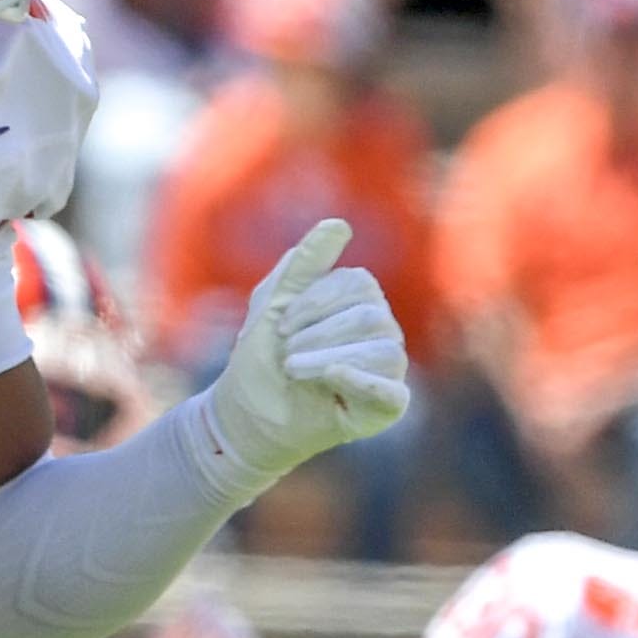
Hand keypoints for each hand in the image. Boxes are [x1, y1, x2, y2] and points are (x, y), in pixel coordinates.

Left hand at [204, 219, 411, 496]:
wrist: (244, 413)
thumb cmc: (261, 354)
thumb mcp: (275, 299)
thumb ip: (305, 262)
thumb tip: (339, 225)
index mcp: (359, 301)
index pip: (359, 284)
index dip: (315, 302)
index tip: (279, 325)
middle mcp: (381, 332)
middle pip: (372, 317)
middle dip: (317, 333)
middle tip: (285, 353)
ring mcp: (386, 371)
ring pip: (383, 351)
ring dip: (325, 359)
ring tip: (293, 371)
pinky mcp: (384, 408)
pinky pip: (394, 393)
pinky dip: (363, 381)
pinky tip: (333, 376)